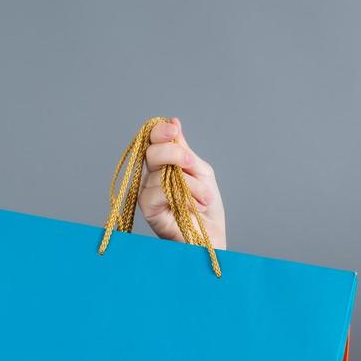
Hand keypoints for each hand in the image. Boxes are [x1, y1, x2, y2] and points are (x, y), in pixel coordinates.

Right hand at [138, 117, 227, 249]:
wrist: (212, 239)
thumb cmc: (207, 209)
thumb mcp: (201, 173)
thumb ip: (186, 152)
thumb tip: (173, 122)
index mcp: (164, 166)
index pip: (153, 141)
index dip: (160, 132)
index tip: (174, 130)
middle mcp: (152, 178)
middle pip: (151, 151)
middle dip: (174, 153)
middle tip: (191, 165)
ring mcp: (148, 194)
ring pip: (160, 171)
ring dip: (190, 183)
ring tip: (204, 198)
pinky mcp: (148, 209)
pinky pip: (158, 190)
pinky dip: (182, 194)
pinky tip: (194, 206)